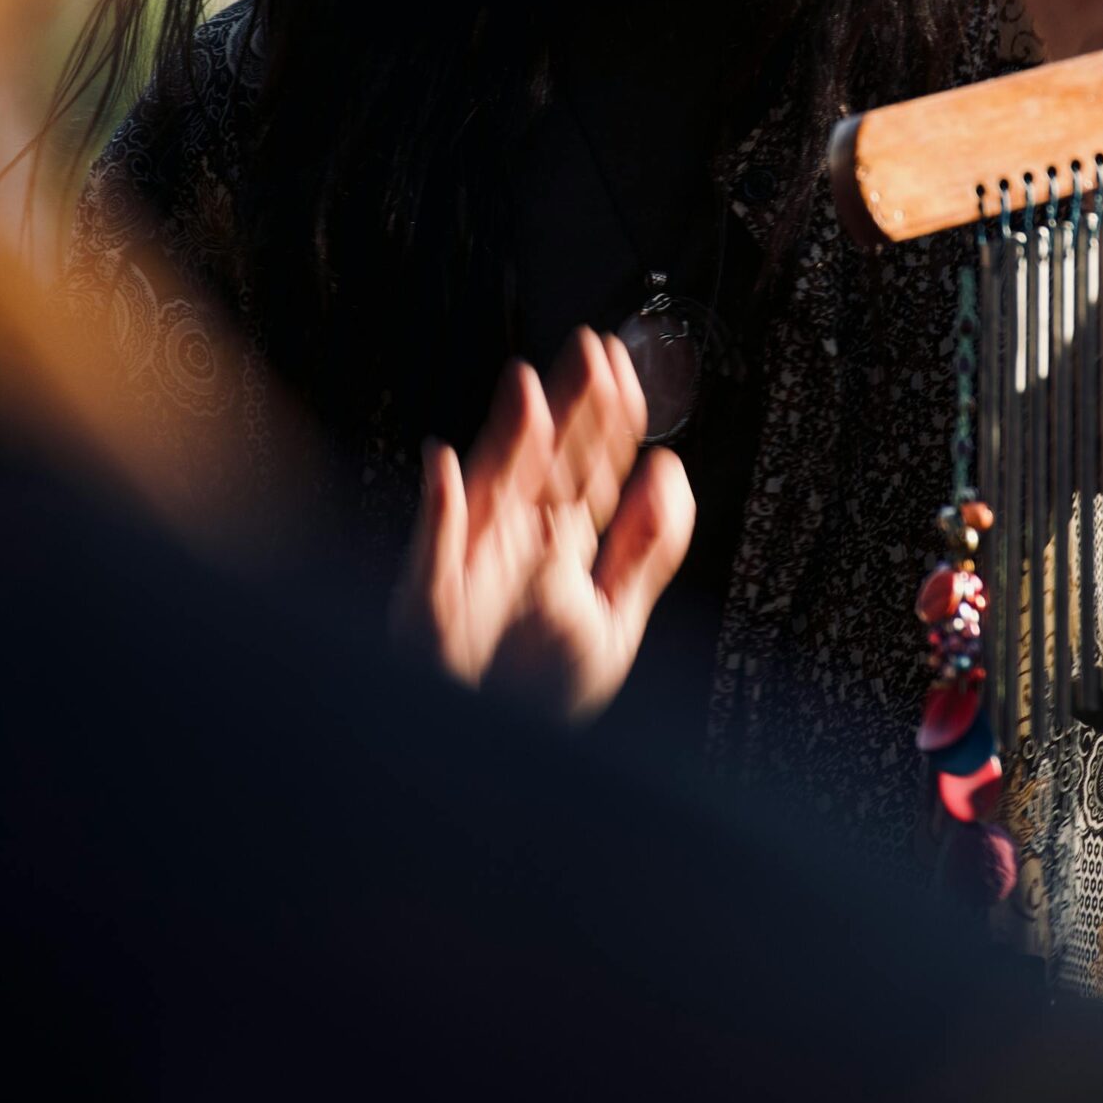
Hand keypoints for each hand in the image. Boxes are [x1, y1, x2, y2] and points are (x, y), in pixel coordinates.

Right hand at [394, 328, 694, 719]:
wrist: (486, 750)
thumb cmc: (537, 692)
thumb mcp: (615, 619)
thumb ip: (648, 548)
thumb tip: (671, 471)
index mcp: (560, 540)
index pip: (592, 466)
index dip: (612, 416)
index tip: (631, 367)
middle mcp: (517, 540)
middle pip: (548, 461)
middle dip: (570, 406)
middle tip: (592, 351)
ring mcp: (473, 563)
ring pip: (493, 488)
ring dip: (507, 442)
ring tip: (528, 393)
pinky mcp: (431, 599)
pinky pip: (430, 550)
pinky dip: (435, 509)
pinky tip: (443, 469)